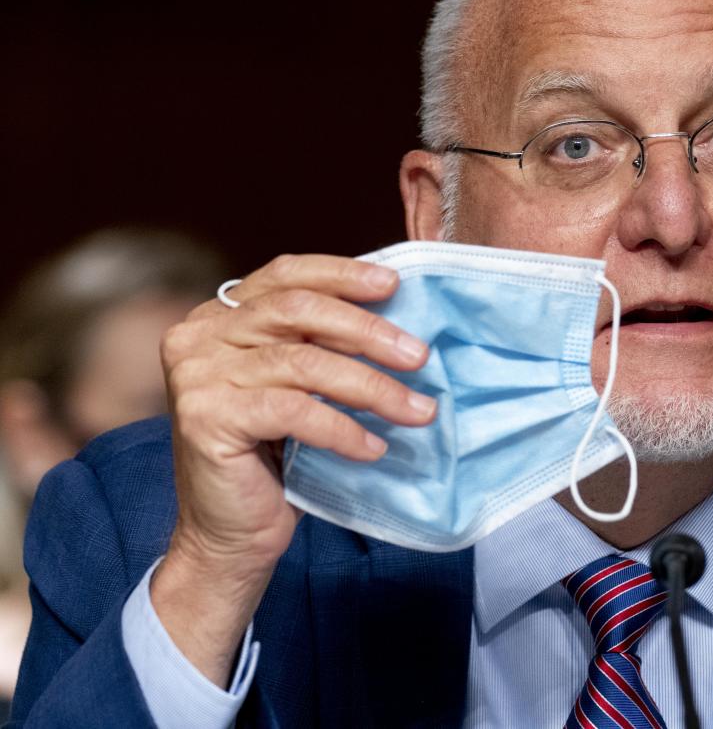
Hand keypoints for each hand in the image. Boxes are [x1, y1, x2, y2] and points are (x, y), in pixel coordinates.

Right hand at [152, 254, 434, 684]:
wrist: (230, 535)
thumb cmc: (275, 458)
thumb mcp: (298, 386)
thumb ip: (322, 346)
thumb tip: (399, 321)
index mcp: (218, 316)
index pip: (284, 276)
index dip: (341, 274)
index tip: (393, 285)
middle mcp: (199, 336)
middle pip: (298, 311)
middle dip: (367, 331)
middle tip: (419, 355)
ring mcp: (197, 375)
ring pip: (303, 364)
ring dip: (371, 387)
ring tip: (417, 410)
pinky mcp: (206, 418)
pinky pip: (294, 411)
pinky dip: (342, 429)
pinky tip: (374, 446)